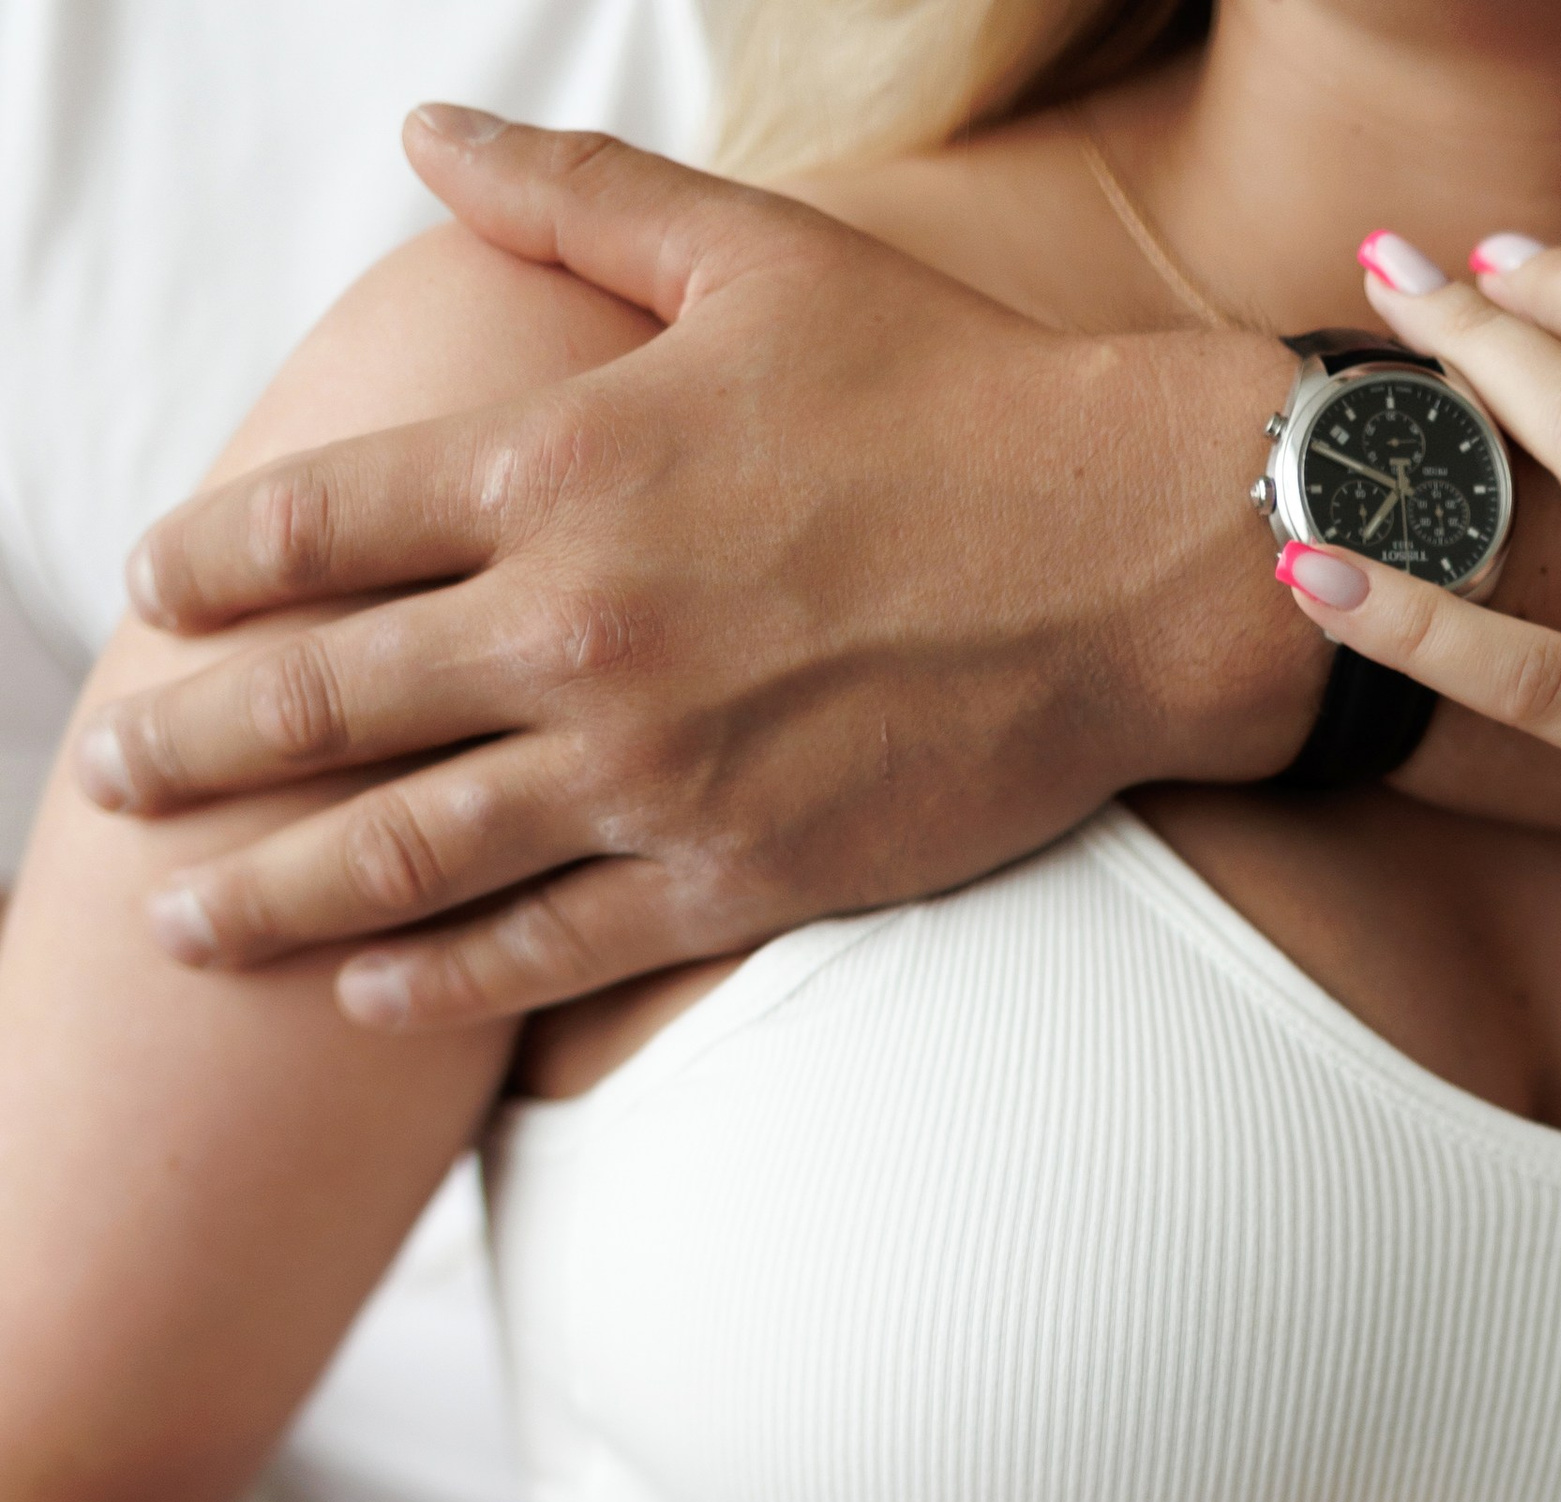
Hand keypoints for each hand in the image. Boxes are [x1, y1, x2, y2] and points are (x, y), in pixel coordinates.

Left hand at [74, 111, 1314, 1027]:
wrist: (1135, 558)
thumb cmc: (957, 395)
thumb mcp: (754, 257)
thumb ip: (570, 193)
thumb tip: (423, 133)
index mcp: (562, 459)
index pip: (321, 522)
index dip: (213, 568)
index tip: (155, 602)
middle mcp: (577, 620)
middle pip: (319, 698)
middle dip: (192, 750)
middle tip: (112, 785)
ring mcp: (647, 764)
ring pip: (403, 847)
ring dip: (269, 894)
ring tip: (182, 931)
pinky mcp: (729, 872)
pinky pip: (542, 946)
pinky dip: (434, 979)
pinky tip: (357, 997)